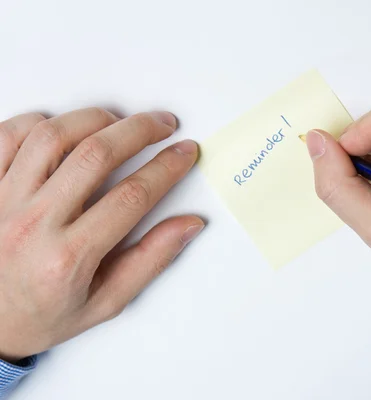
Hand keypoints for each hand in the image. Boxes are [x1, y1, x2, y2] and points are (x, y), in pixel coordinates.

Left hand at [0, 108, 203, 362]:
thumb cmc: (41, 314)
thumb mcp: (106, 301)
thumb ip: (150, 260)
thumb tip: (188, 226)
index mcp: (68, 257)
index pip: (132, 196)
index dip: (167, 168)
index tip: (184, 153)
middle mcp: (32, 224)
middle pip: (95, 155)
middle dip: (139, 130)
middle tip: (162, 124)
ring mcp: (3, 200)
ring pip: (52, 136)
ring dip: (94, 119)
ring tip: (117, 122)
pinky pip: (9, 135)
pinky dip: (39, 122)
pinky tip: (63, 129)